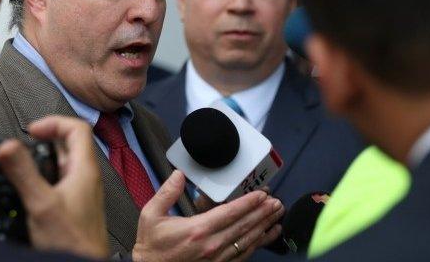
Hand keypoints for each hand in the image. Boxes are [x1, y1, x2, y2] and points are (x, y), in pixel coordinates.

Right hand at [0, 115, 108, 258]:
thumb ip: (24, 173)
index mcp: (85, 169)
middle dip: (46, 138)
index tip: (32, 131)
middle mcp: (87, 177)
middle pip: (70, 143)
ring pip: (65, 162)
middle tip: (26, 141)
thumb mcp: (41, 203)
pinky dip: (47, 174)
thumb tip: (8, 146)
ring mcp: (83, 190)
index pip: (78, 127)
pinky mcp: (76, 204)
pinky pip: (62, 179)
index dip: (53, 122)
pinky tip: (33, 185)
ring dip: (46, 156)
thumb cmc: (73, 241)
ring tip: (26, 159)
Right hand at [132, 170, 283, 261]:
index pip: (230, 213)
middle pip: (243, 226)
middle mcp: (211, 245)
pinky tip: (268, 235)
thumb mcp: (151, 215)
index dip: (248, 203)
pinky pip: (243, 254)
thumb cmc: (151, 245)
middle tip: (277, 202)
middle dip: (262, 212)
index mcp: (197, 230)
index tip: (262, 194)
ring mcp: (217, 258)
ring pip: (247, 240)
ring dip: (264, 226)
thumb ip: (166, 193)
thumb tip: (178, 174)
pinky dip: (258, 244)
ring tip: (278, 215)